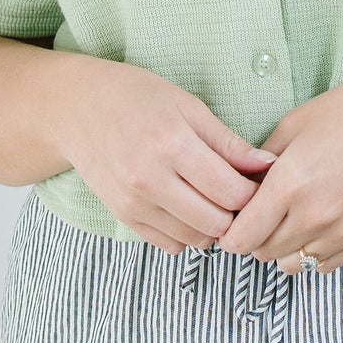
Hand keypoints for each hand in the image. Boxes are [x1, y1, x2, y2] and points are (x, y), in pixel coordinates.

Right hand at [48, 57, 277, 252]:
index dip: (255, 192)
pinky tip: (189, 207)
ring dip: (214, 226)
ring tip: (215, 199)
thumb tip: (267, 165)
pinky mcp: (123, 217)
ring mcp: (134, 203)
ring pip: (195, 240)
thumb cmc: (135, 96)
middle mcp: (150, 180)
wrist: (75, 108)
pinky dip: (187, 234)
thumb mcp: (187, 105)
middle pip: (217, 223)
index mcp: (172, 145)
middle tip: (241, 193)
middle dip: (238, 213)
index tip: (258, 180)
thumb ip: (228, 142)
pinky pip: (170, 245)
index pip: (231, 192)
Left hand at [214, 66, 342, 274]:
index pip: (241, 237)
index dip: (229, 231)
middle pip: (261, 253)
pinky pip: (322, 267)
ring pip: (291, 265)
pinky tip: (313, 226)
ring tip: (285, 220)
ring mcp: (342, 232)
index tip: (231, 217)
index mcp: (290, 185)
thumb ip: (262, 160)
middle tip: (257, 212)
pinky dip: (310, 253)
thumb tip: (242, 184)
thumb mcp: (296, 122)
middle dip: (252, 237)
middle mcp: (314, 216)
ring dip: (280, 249)